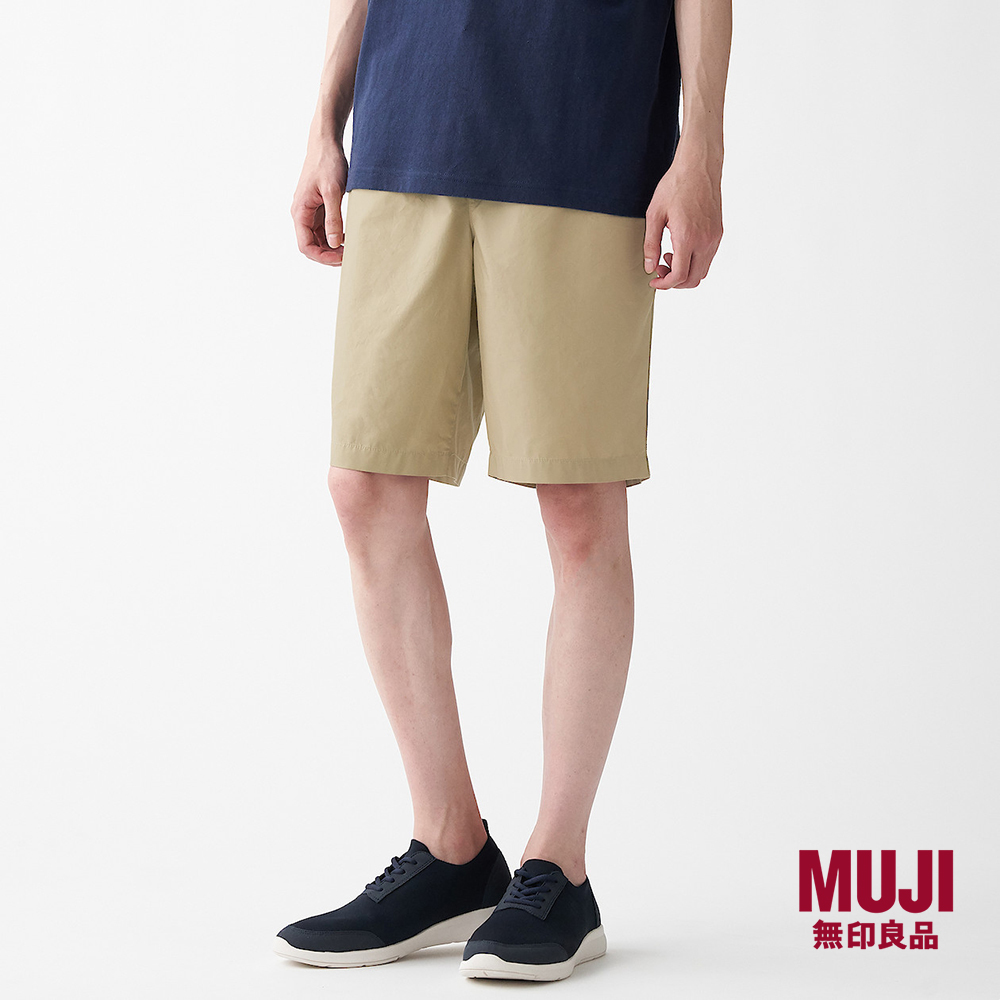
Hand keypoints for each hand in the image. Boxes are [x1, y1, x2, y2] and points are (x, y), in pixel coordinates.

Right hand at [291, 141, 348, 265]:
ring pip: (318, 240)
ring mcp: (309, 212)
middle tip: (349, 255)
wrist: (325, 143)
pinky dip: (334, 236)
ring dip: (332, 247)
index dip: (323, 257)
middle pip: (311, 246)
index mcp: (300, 212)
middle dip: (329, 255)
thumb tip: (333, 243)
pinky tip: (347, 236)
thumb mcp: (333, 191)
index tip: (342, 258)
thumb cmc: (327, 163)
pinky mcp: (318, 208)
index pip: (306, 246)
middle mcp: (301, 214)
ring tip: (350, 248)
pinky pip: (323, 229)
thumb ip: (333, 218)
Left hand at [643, 161, 722, 288]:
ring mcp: (714, 238)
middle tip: (659, 269)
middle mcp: (705, 241)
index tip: (654, 281)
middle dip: (674, 282)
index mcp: (687, 238)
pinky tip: (680, 248)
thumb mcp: (654, 214)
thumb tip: (649, 267)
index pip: (679, 276)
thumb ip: (651, 244)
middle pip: (693, 279)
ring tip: (668, 256)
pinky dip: (694, 262)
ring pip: (702, 271)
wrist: (699, 166)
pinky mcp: (718, 233)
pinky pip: (707, 258)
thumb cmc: (675, 186)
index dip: (664, 284)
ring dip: (685, 272)